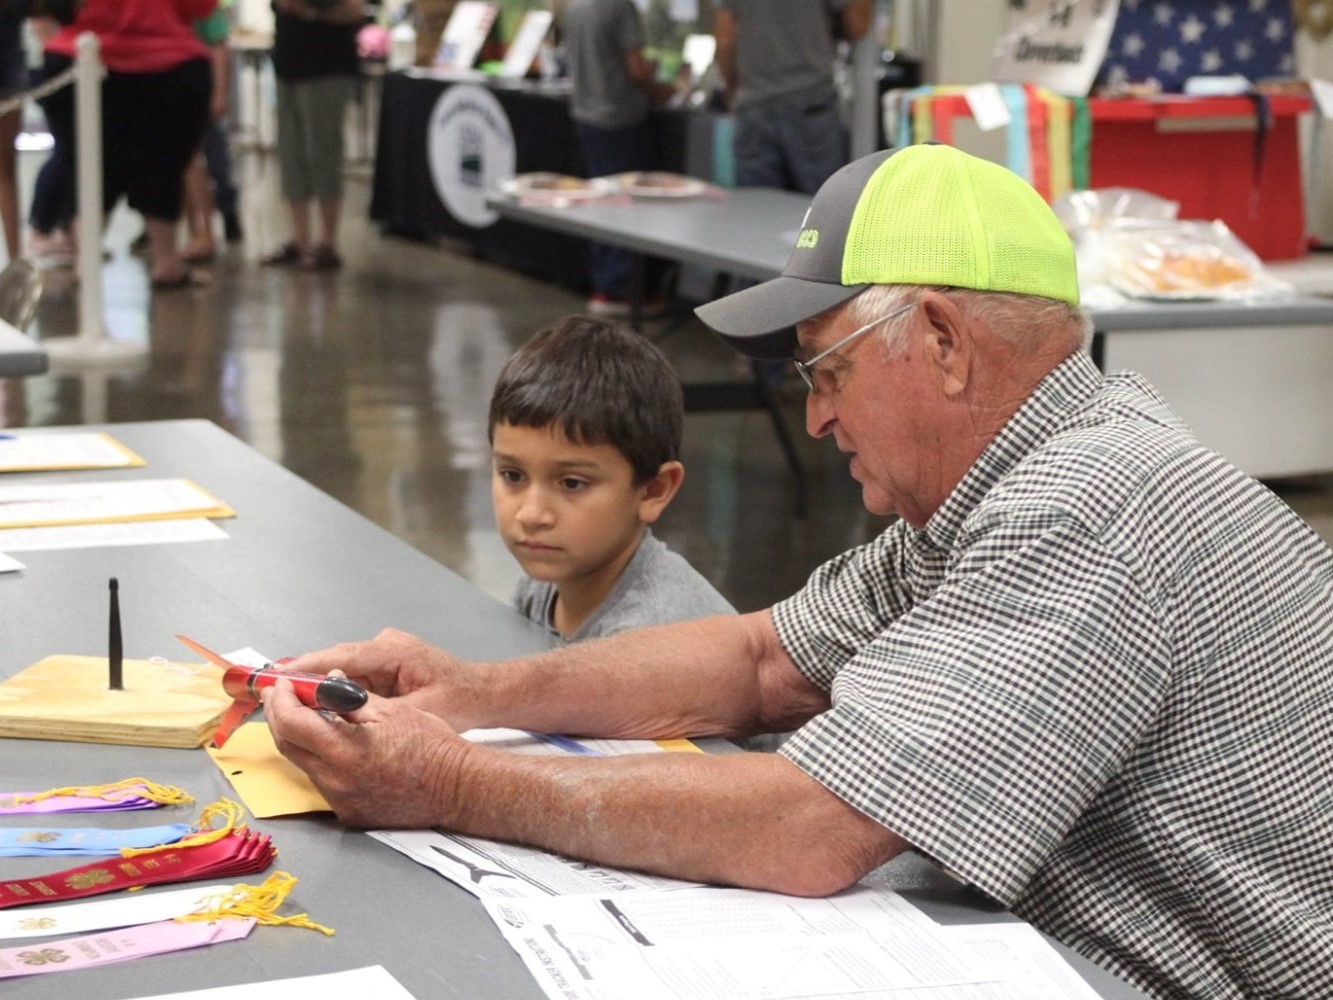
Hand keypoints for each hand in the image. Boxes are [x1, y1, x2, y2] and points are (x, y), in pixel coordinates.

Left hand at [263, 677, 470, 828]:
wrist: (456, 787)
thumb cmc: (432, 745)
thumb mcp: (391, 710)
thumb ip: (349, 697)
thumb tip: (325, 682)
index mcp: (345, 750)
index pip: (292, 722)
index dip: (281, 700)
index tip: (282, 685)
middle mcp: (336, 780)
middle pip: (287, 745)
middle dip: (279, 716)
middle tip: (281, 696)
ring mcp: (341, 800)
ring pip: (303, 764)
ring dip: (298, 738)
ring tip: (305, 715)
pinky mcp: (349, 812)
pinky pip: (323, 781)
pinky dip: (319, 758)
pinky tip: (331, 744)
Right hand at [281, 628, 474, 724]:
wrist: (486, 693)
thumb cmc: (461, 701)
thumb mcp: (422, 712)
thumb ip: (381, 712)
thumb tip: (340, 715)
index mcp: (395, 650)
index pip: (342, 657)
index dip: (307, 668)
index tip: (278, 679)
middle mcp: (386, 645)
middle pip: (337, 663)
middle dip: (306, 681)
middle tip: (271, 696)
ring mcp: (385, 654)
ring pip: (343, 672)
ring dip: (320, 690)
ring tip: (287, 707)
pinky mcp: (386, 666)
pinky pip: (354, 680)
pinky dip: (337, 695)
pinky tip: (319, 711)